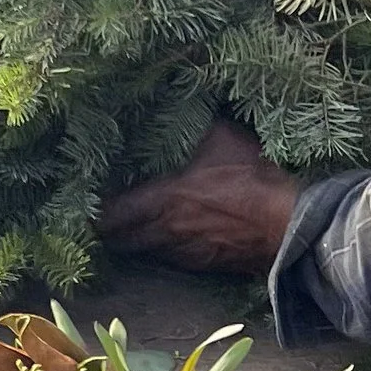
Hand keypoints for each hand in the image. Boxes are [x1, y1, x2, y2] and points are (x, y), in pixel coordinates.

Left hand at [97, 117, 298, 269]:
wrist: (289, 222)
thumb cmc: (254, 177)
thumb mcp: (223, 137)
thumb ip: (196, 126)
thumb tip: (187, 104)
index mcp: (165, 199)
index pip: (114, 214)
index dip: (93, 215)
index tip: (81, 210)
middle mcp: (168, 231)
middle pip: (123, 240)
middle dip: (108, 233)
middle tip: (96, 223)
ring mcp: (186, 253)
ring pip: (147, 252)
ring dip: (136, 243)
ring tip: (127, 231)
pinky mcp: (205, 266)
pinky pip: (173, 260)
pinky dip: (164, 250)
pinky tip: (167, 239)